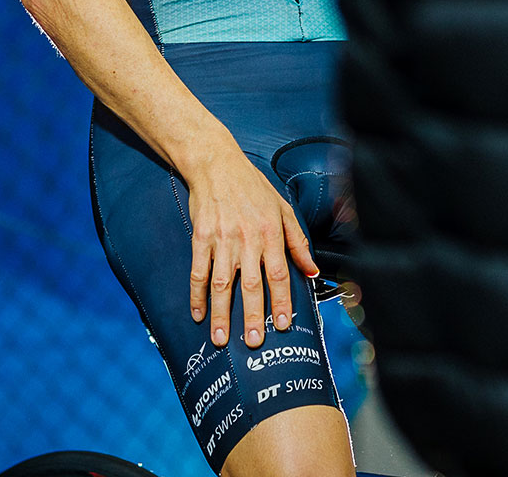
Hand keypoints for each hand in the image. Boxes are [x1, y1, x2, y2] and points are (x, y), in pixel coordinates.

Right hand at [183, 144, 319, 347]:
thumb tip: (311, 271)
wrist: (216, 164)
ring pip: (221, 284)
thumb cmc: (252, 186)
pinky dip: (196, 295)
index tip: (282, 324)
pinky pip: (198, 272)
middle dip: (252, 316)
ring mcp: (221, 240)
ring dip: (221, 313)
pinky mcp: (200, 238)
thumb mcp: (282, 208)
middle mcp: (247, 239)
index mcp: (270, 233)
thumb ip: (298, 241)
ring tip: (220, 338)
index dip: (280, 302)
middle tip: (253, 342)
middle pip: (250, 285)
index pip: (278, 274)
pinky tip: (197, 314)